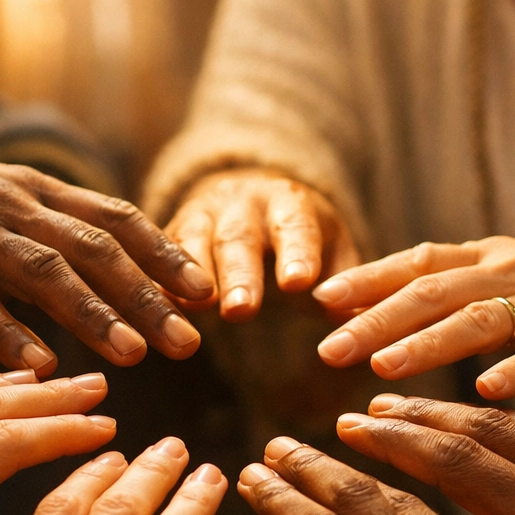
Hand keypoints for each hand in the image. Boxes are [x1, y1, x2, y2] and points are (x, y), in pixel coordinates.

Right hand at [0, 146, 216, 371]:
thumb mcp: (5, 207)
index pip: (116, 219)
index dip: (165, 256)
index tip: (207, 295)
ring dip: (92, 314)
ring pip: (41, 271)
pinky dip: (8, 334)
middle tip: (190, 343)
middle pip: (93, 249)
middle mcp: (10, 206)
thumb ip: (62, 238)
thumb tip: (134, 283)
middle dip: (146, 295)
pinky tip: (42, 367)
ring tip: (134, 356)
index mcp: (38, 191)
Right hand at [166, 168, 358, 320]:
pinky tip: (153, 308)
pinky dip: (157, 283)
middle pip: (239, 238)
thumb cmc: (301, 237)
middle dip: (239, 274)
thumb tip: (361, 317)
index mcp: (290, 203)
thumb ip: (345, 281)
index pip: (296, 226)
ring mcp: (200, 216)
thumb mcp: (330, 249)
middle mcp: (241, 203)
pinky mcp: (169, 236)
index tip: (299, 284)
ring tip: (196, 312)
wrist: (247, 197)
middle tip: (241, 312)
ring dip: (191, 279)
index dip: (296, 253)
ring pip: (192, 243)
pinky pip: (158, 258)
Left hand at [313, 236, 514, 397]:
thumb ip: (432, 288)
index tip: (319, 300)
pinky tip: (487, 390)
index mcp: (481, 258)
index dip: (367, 279)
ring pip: (479, 321)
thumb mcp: (493, 273)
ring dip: (429, 345)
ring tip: (384, 369)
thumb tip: (350, 303)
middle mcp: (506, 273)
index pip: (415, 262)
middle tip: (329, 352)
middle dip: (377, 322)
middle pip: (434, 293)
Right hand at [338, 396, 514, 514]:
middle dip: (414, 415)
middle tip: (366, 406)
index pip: (456, 465)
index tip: (351, 427)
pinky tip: (489, 423)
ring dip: (456, 411)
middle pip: (478, 429)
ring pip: (514, 423)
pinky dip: (505, 419)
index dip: (397, 443)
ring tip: (412, 407)